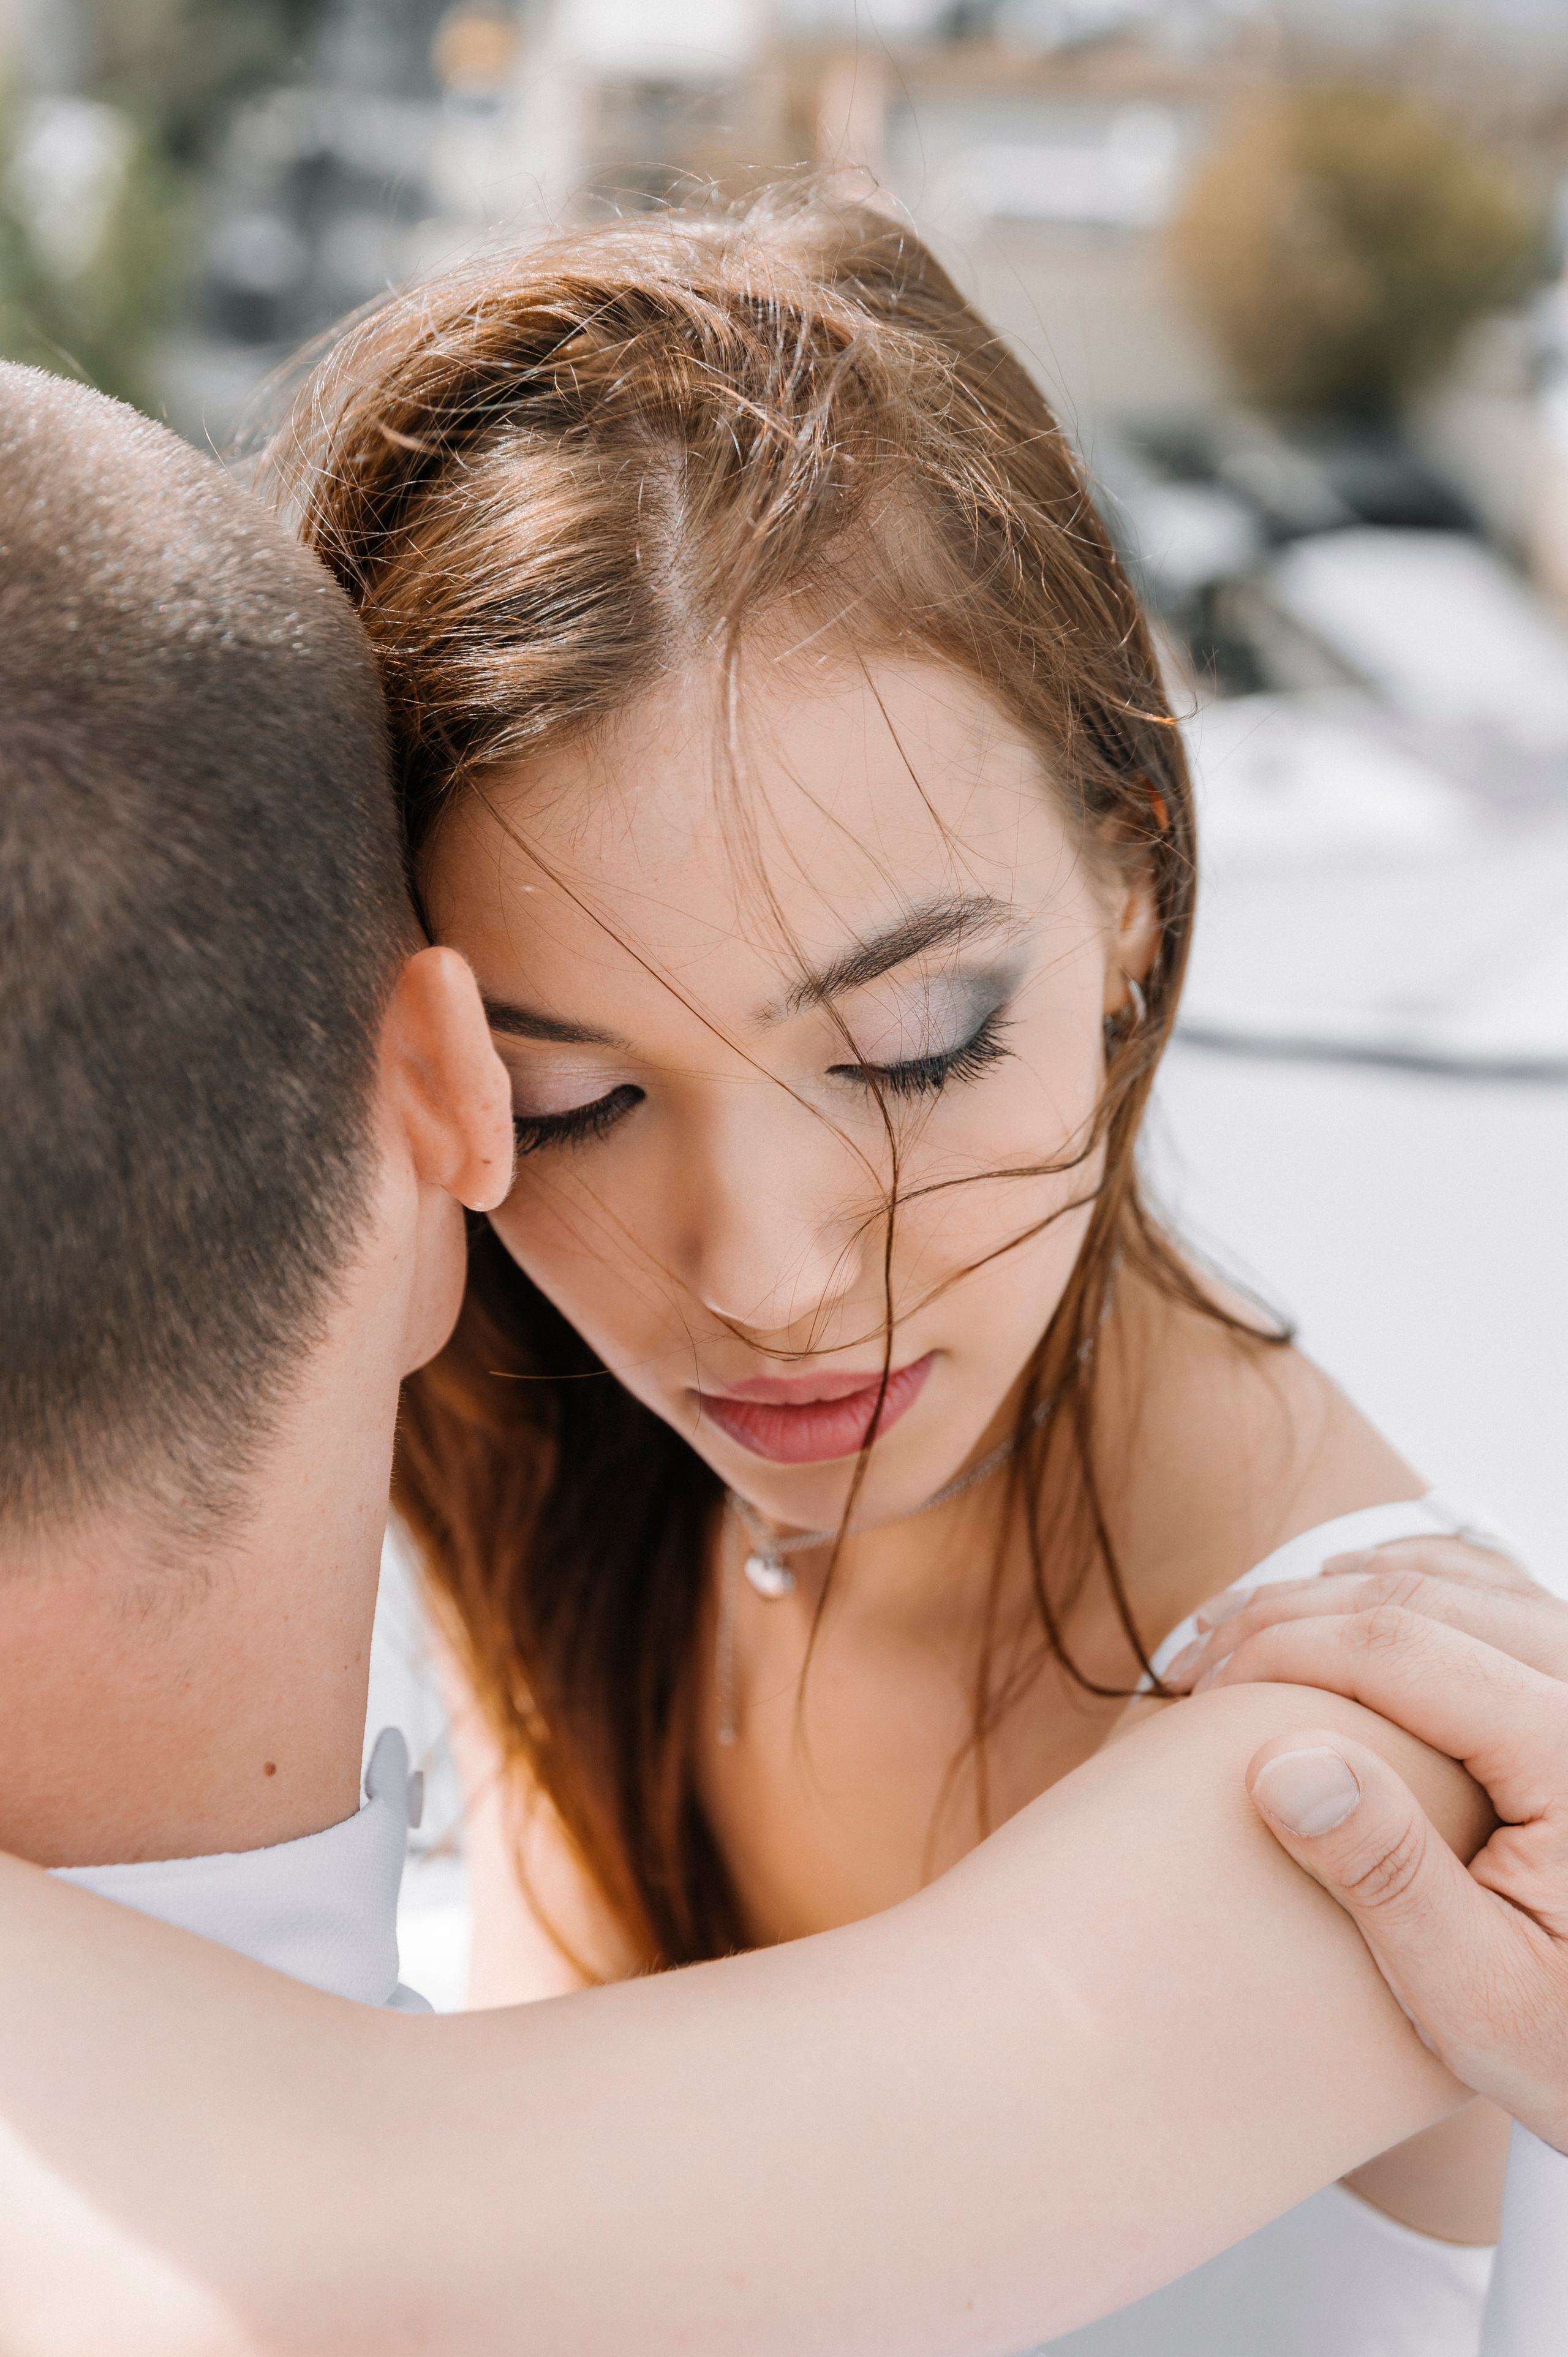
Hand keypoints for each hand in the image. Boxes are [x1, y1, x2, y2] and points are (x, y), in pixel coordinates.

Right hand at [1167, 1560, 1567, 2151]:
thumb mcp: (1480, 1997)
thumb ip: (1389, 1877)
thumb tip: (1283, 1761)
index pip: (1399, 1646)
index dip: (1282, 1648)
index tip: (1205, 1694)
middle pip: (1421, 1593)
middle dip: (1292, 1611)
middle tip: (1200, 1661)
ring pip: (1459, 1579)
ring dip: (1343, 1592)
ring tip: (1248, 1631)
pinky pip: (1497, 1596)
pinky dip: (1410, 1585)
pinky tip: (1345, 1611)